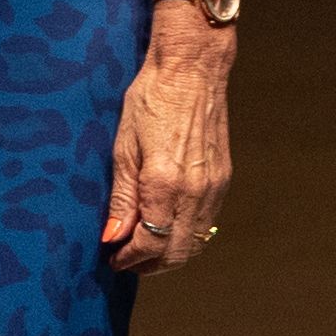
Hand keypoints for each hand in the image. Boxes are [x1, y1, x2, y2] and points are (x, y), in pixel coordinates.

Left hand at [102, 3, 233, 274]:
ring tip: (143, 252)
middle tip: (126, 262)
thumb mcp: (123, 145)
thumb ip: (121, 196)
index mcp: (165, 183)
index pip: (150, 244)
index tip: (112, 259)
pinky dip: (187, 237)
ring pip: (194, 243)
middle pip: (176, 252)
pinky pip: (206, 224)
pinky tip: (168, 230)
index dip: (129, 258)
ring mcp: (213, 187)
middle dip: (149, 265)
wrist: (191, 69)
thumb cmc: (151, 99)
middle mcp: (195, 192)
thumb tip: (113, 237)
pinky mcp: (223, 180)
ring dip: (170, 255)